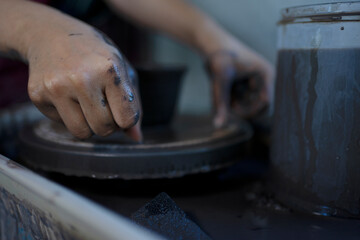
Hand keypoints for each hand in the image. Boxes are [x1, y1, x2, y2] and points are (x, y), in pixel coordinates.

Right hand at [27, 28, 141, 140]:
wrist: (52, 35)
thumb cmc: (96, 55)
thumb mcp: (122, 70)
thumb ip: (134, 105)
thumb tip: (137, 138)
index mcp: (109, 70)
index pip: (127, 118)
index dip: (128, 118)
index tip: (122, 108)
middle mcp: (82, 79)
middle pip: (104, 129)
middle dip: (108, 123)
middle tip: (104, 106)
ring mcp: (56, 87)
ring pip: (82, 133)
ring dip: (89, 125)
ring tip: (88, 104)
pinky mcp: (38, 95)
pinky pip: (62, 124)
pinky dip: (70, 116)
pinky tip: (68, 96)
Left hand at [207, 45, 273, 126]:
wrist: (212, 42)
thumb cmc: (219, 57)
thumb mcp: (220, 81)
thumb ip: (221, 104)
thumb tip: (218, 125)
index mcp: (266, 74)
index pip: (267, 103)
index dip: (251, 111)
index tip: (234, 111)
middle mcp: (265, 78)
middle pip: (260, 106)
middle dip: (243, 108)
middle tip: (229, 104)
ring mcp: (258, 81)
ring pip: (248, 103)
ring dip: (236, 101)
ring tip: (226, 88)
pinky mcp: (249, 82)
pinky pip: (243, 98)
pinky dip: (233, 97)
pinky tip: (227, 86)